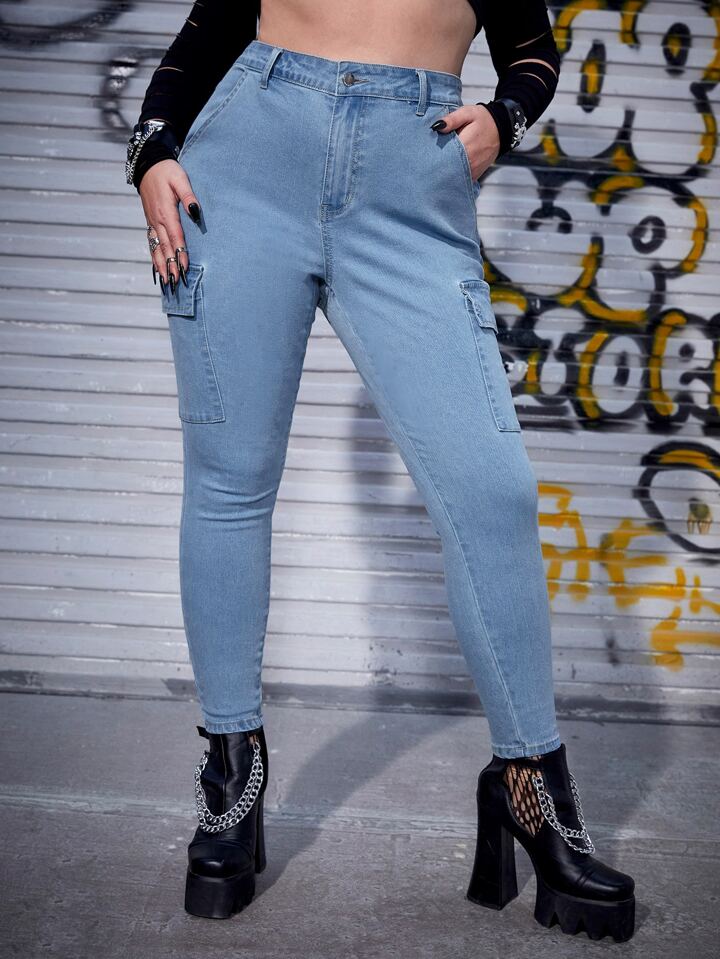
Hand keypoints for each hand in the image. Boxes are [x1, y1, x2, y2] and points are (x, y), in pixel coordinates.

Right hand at [139, 159, 200, 291]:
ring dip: (161, 266)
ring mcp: (152, 222)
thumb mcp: (180, 179)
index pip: (176, 236)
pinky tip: (157, 269)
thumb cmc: (167, 171)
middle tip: (176, 283)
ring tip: (166, 282)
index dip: (180, 252)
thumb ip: (189, 196)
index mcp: (166, 211)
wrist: (148, 164)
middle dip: (171, 265)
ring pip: (157, 248)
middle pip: (166, 246)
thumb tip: (195, 211)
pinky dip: (154, 257)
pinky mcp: (150, 222)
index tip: (184, 267)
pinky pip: (151, 243)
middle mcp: (157, 220)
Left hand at [434, 104, 499, 180]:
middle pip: (447, 169)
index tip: (427, 154)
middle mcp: (470, 161)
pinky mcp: (475, 175)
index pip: (444, 156)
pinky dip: (453, 176)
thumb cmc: (484, 120)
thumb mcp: (467, 113)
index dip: (433, 156)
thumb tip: (437, 126)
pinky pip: (460, 180)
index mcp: (466, 146)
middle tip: (430, 159)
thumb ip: (452, 119)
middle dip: (437, 165)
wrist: (501, 129)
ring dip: (445, 172)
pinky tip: (449, 169)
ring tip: (439, 164)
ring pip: (453, 176)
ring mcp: (473, 170)